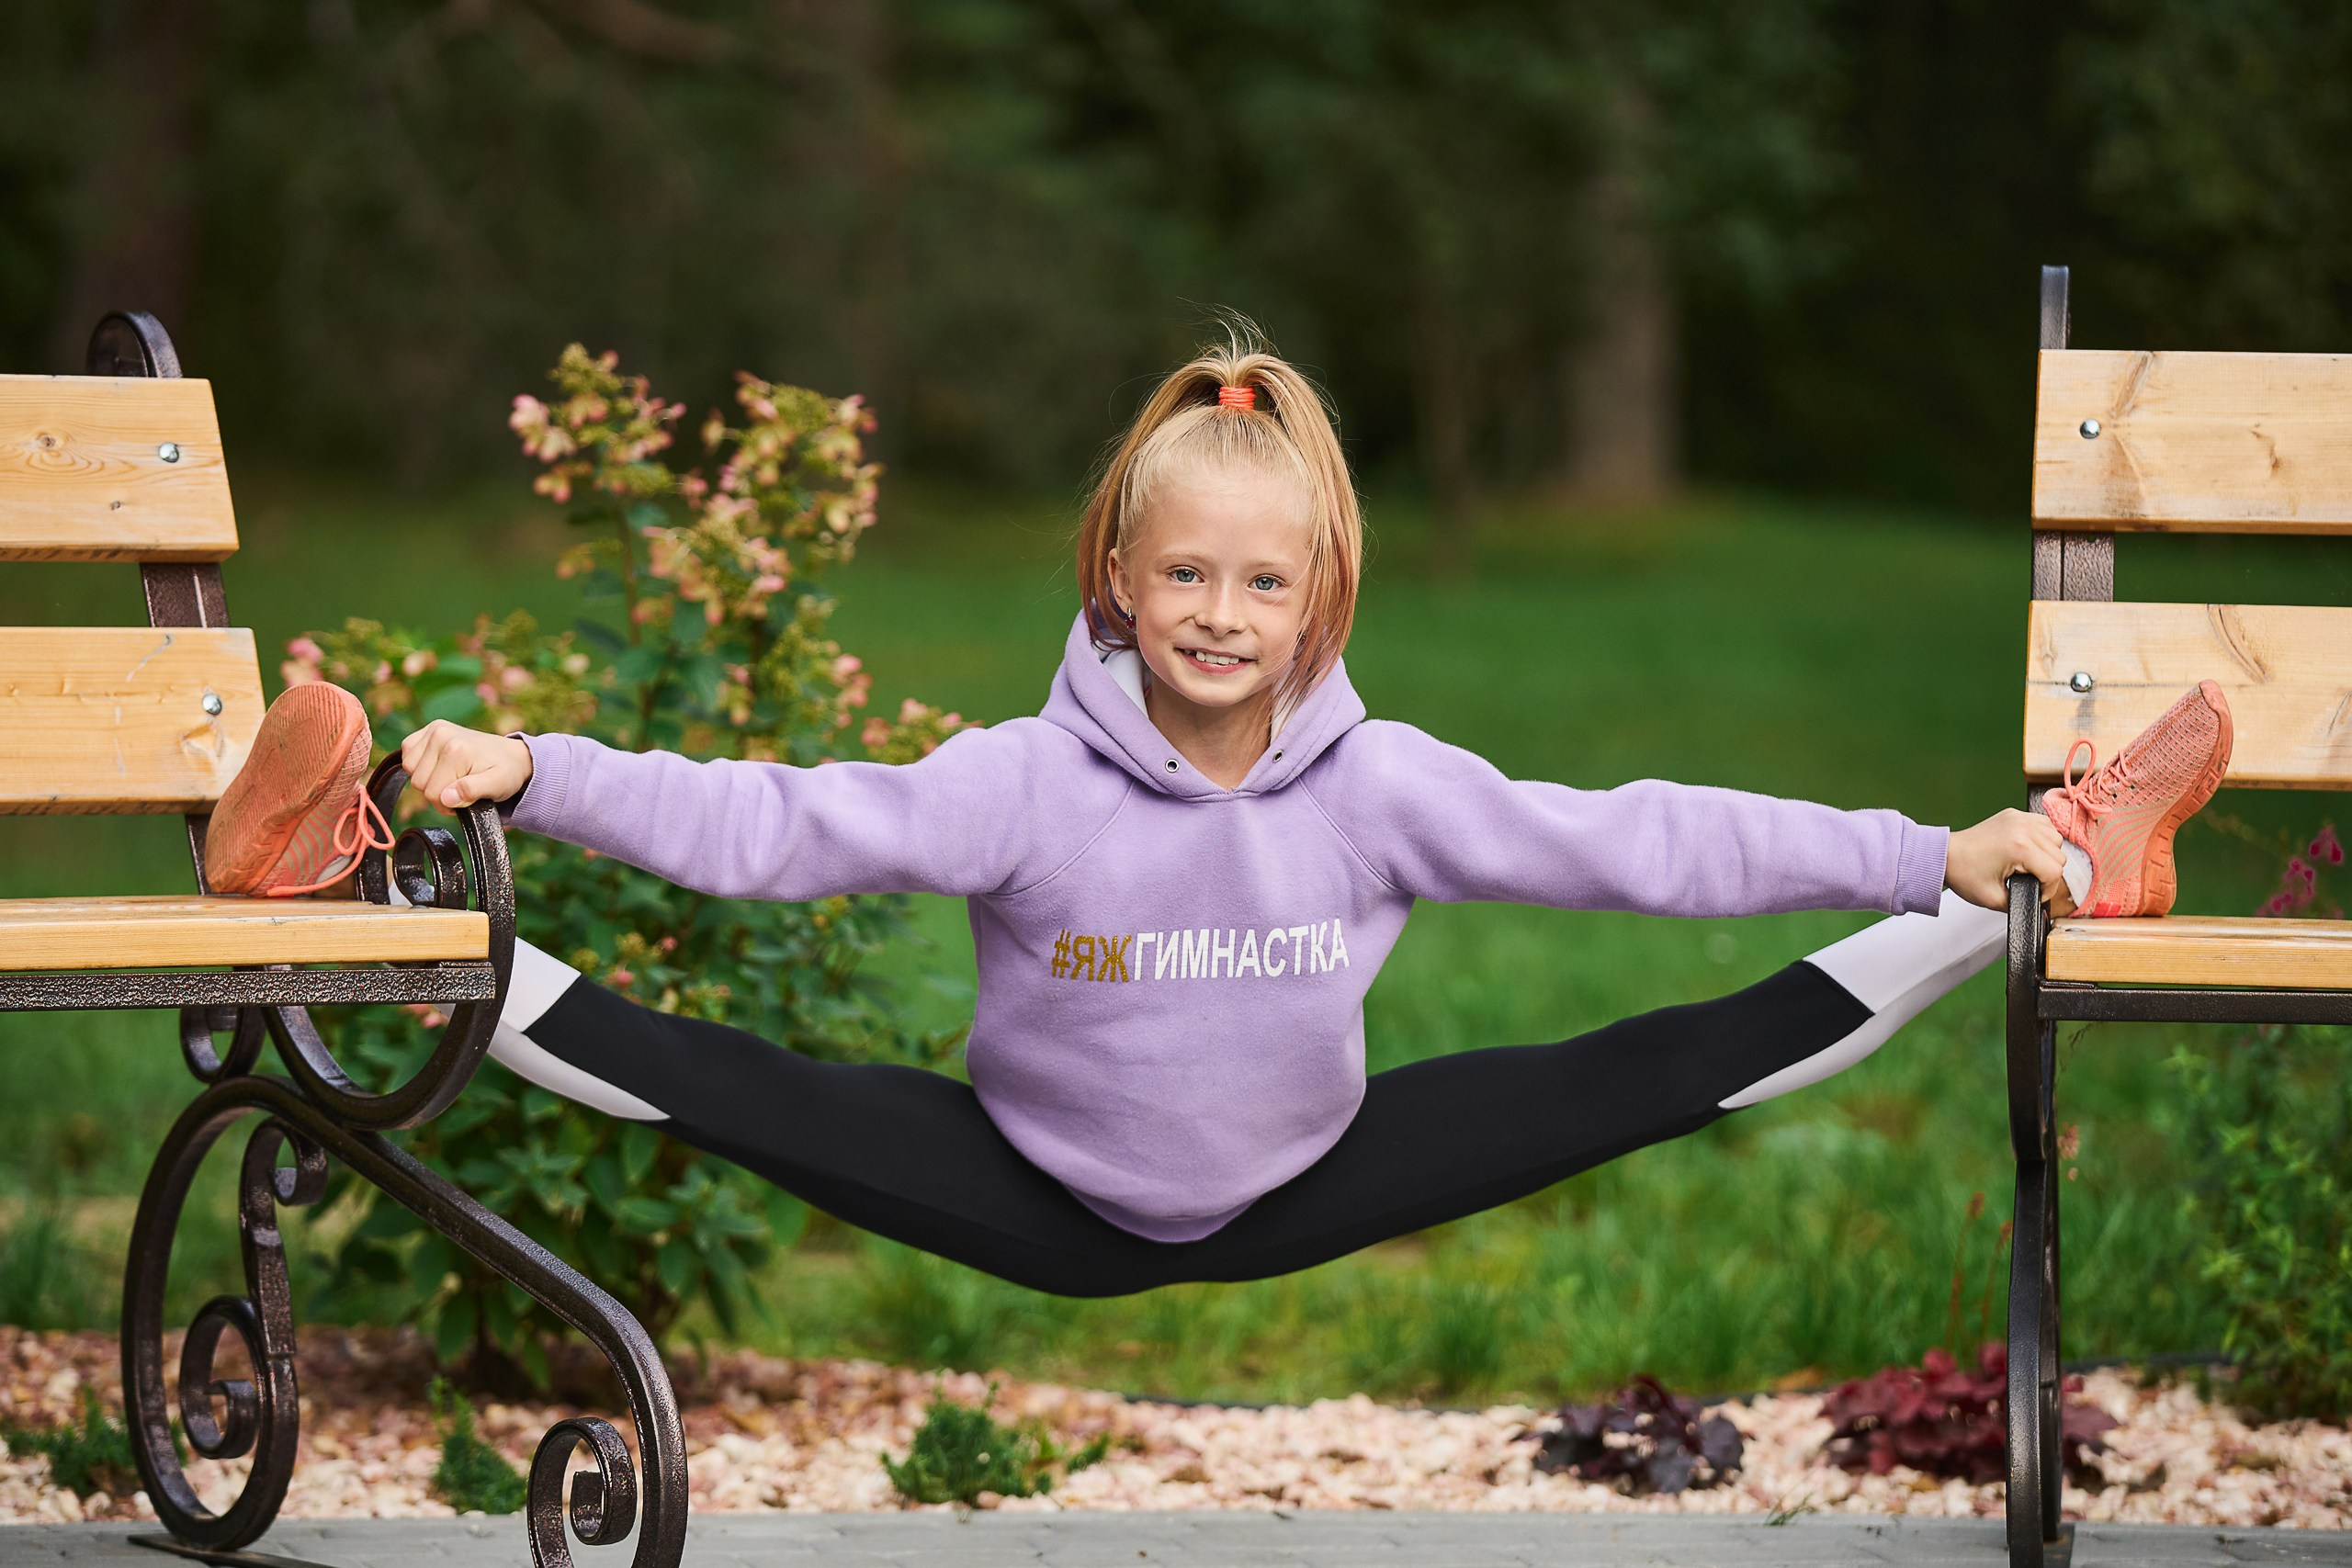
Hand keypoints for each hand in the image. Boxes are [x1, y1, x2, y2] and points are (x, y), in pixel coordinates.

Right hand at [400, 721, 533, 810]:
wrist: (511, 755)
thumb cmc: (505, 773)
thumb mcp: (497, 785)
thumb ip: (472, 791)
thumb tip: (447, 798)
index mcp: (457, 750)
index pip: (433, 794)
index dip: (448, 804)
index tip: (465, 799)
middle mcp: (441, 734)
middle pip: (419, 783)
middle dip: (439, 792)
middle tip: (460, 788)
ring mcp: (434, 729)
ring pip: (410, 770)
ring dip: (429, 779)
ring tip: (452, 776)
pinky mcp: (428, 729)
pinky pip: (407, 755)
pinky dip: (420, 766)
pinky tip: (440, 766)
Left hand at [1945, 807, 2074, 915]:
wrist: (1945, 855)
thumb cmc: (1964, 874)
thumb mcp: (1994, 899)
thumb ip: (2022, 904)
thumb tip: (2038, 908)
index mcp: (2018, 848)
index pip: (2054, 872)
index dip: (2048, 889)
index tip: (2035, 893)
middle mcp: (2022, 828)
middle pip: (2059, 856)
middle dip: (2047, 873)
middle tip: (2030, 881)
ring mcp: (2019, 818)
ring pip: (2056, 839)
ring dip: (2048, 855)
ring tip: (2029, 865)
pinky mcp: (2015, 814)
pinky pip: (2045, 826)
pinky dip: (2043, 839)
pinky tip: (2030, 850)